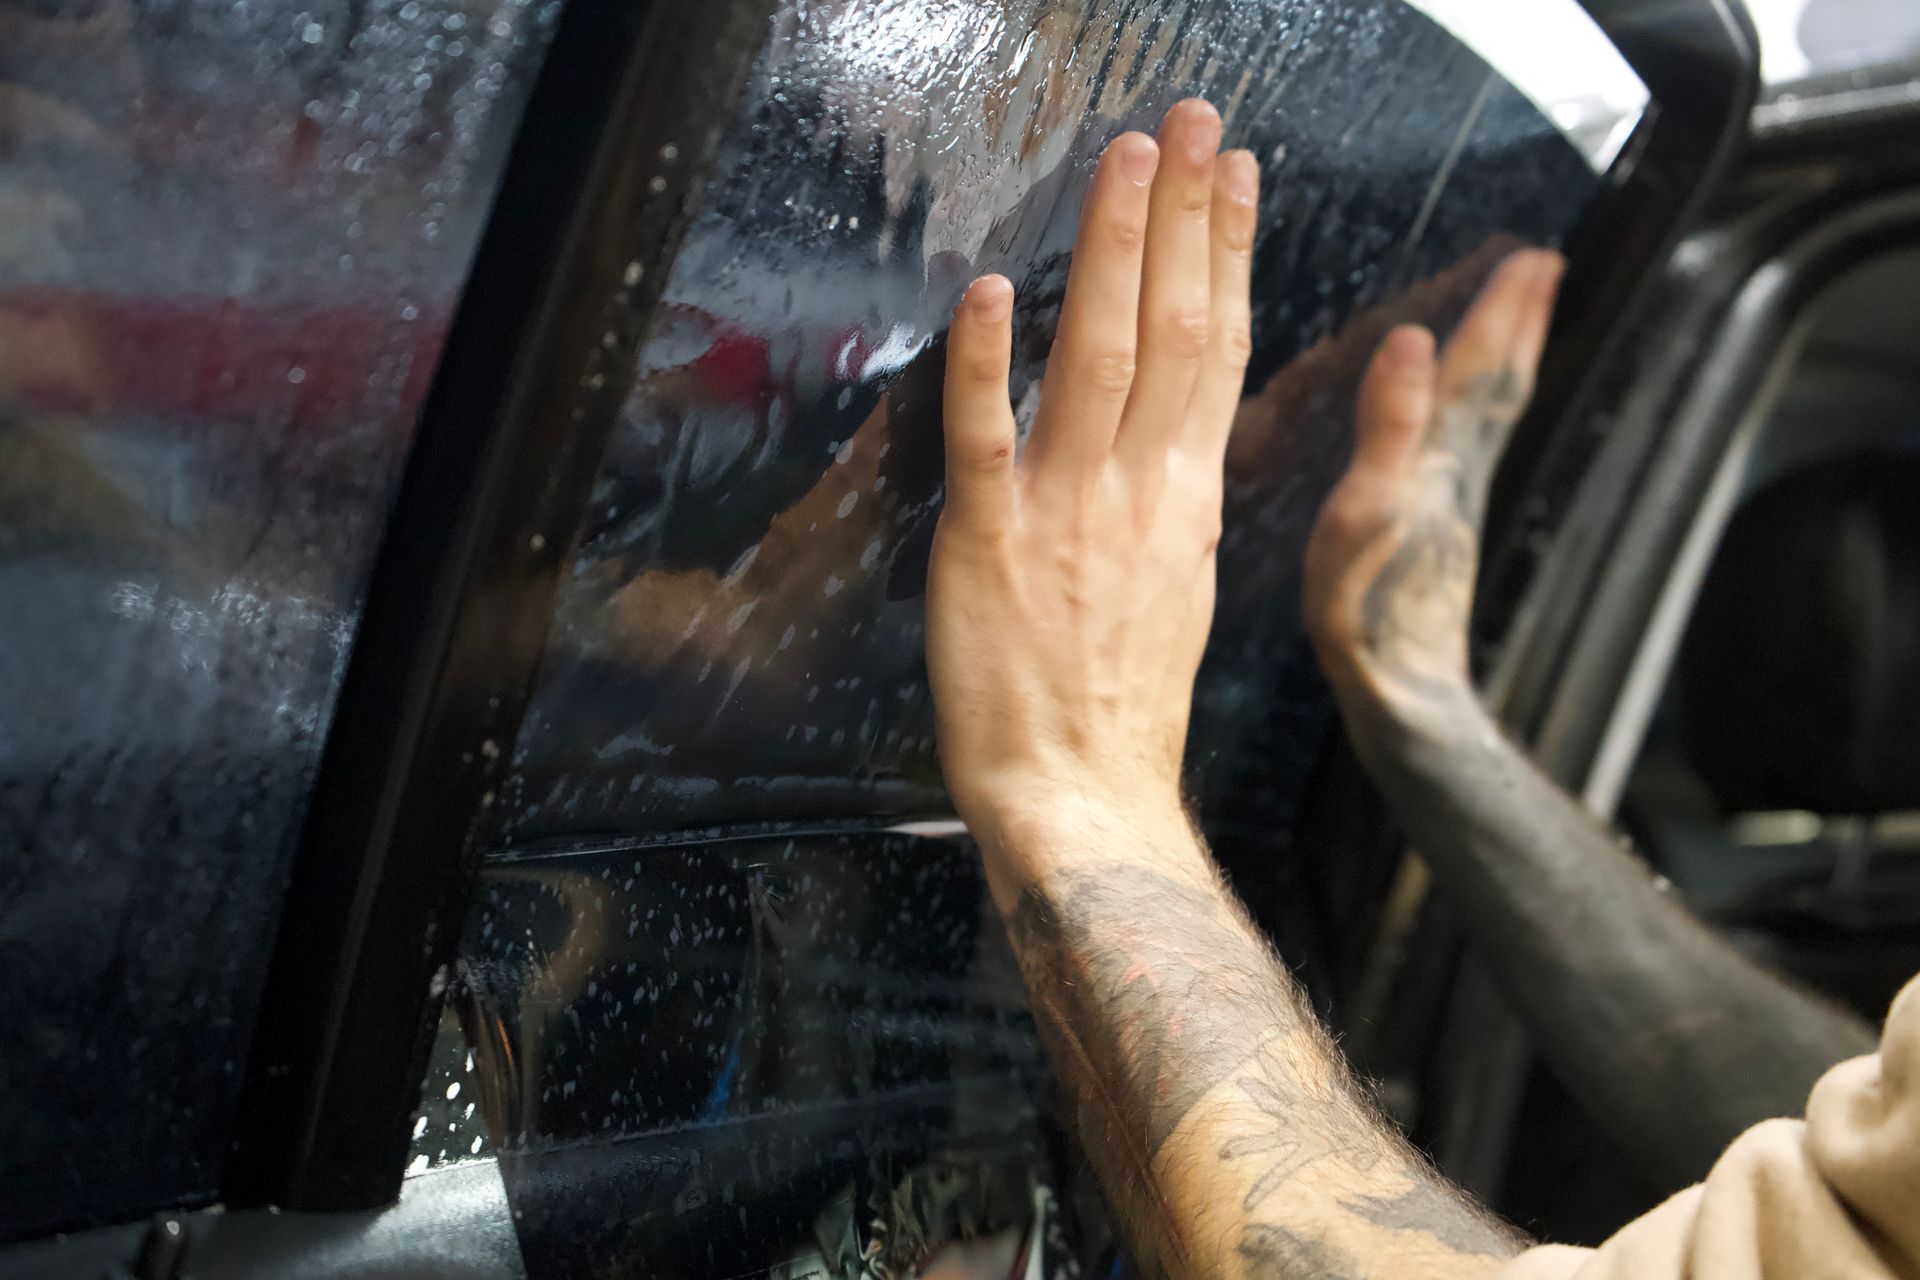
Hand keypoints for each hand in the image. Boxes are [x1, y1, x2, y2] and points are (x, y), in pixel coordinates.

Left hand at [926, 100, 1256, 854]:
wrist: (1084, 797)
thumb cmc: (1122, 704)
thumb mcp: (1176, 582)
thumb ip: (1171, 492)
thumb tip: (1176, 427)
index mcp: (1186, 495)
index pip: (1219, 347)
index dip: (1227, 252)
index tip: (1235, 175)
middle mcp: (1139, 487)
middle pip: (1175, 328)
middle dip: (1185, 215)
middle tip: (1192, 119)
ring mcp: (1066, 509)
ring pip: (1099, 358)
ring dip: (1113, 252)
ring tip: (1126, 160)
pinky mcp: (990, 542)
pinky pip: (989, 438)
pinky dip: (992, 362)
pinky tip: (998, 290)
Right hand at [1303, 250, 1563, 730]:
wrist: (1397, 690)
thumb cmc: (1371, 608)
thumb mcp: (1367, 512)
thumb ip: (1389, 428)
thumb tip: (1411, 339)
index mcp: (1440, 459)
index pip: (1479, 368)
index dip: (1502, 311)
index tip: (1534, 253)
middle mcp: (1456, 472)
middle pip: (1501, 383)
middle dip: (1519, 321)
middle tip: (1545, 264)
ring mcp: (1450, 501)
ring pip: (1491, 414)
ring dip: (1508, 359)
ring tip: (1521, 319)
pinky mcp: (1437, 527)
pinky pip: (1467, 445)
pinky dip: (1476, 409)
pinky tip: (1464, 416)